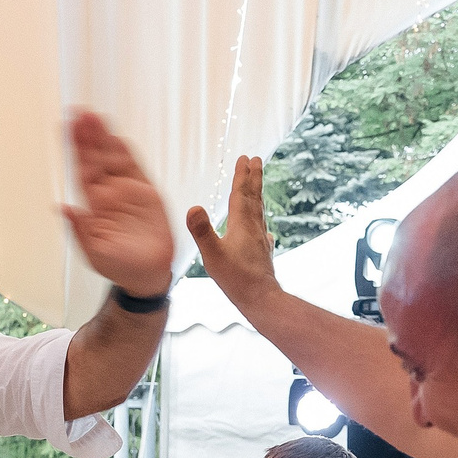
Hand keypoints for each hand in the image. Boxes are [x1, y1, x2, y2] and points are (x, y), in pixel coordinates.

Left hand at [63, 112, 175, 296]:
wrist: (147, 274)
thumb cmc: (118, 266)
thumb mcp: (94, 252)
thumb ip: (79, 229)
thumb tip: (62, 208)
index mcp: (93, 205)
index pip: (81, 170)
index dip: (75, 149)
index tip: (66, 128)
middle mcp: (108, 193)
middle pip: (96, 158)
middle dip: (88, 136)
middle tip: (80, 112)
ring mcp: (127, 191)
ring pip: (113, 158)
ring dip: (104, 138)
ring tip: (94, 116)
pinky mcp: (147, 193)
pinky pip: (135, 168)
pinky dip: (125, 153)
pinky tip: (116, 137)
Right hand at [185, 155, 279, 308]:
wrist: (261, 299)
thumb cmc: (236, 279)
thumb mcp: (212, 255)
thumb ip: (202, 231)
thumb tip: (193, 207)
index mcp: (241, 225)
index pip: (241, 194)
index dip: (241, 175)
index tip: (245, 158)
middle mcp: (254, 228)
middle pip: (254, 197)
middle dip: (253, 178)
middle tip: (256, 160)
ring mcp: (261, 240)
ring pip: (260, 212)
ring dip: (257, 195)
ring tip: (257, 186)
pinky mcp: (263, 253)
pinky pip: (262, 231)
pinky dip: (261, 223)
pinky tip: (264, 229)